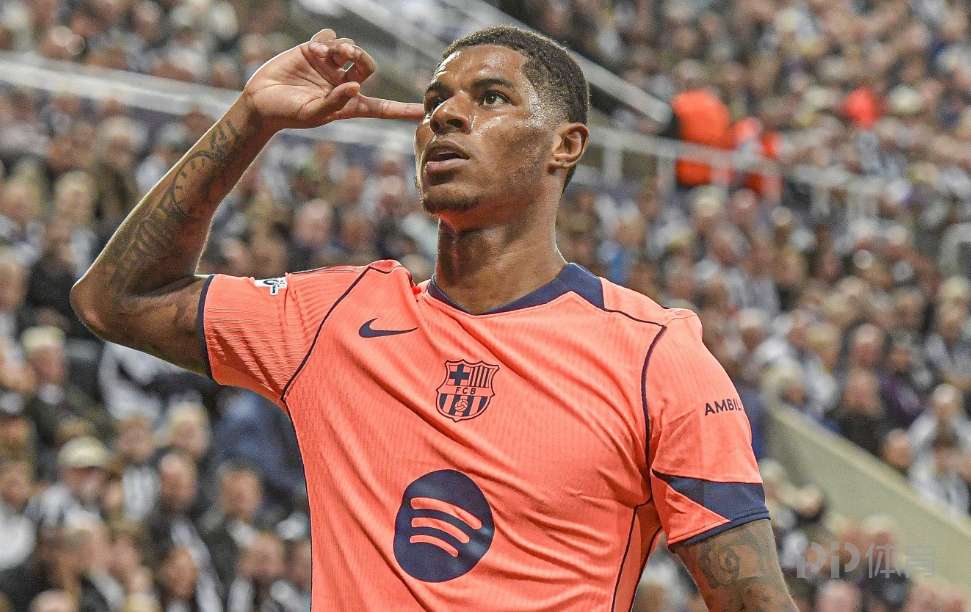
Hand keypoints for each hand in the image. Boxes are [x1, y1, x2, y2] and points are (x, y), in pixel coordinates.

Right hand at [242, 29, 423, 131]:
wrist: (260, 100)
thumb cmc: (287, 114)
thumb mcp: (312, 114)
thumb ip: (335, 102)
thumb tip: (356, 86)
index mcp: (348, 103)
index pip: (381, 108)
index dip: (401, 109)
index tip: (422, 111)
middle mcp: (342, 83)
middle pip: (367, 64)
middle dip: (362, 57)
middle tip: (349, 55)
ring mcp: (329, 66)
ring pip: (349, 47)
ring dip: (343, 46)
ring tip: (327, 54)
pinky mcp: (313, 51)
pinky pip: (329, 36)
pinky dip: (325, 40)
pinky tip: (313, 50)